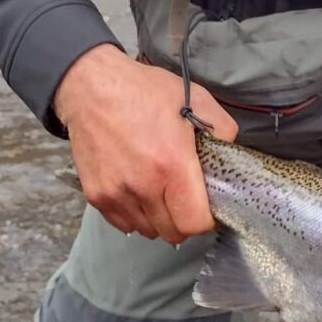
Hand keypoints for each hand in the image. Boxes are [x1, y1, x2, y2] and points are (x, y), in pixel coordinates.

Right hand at [53, 44, 237, 242]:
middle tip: (186, 197)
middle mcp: (143, 186)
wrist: (92, 88)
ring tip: (161, 191)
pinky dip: (135, 215)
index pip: (194, 223)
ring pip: (148, 231)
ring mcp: (116, 194)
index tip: (207, 205)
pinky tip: (140, 191)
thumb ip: (223, 131)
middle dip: (184, 220)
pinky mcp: (96, 195)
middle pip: (172, 233)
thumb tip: (229, 155)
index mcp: (172, 165)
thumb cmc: (145, 92)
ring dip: (159, 218)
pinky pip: (123, 223)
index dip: (206, 219)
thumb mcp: (198, 99)